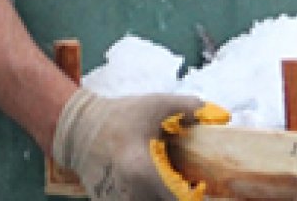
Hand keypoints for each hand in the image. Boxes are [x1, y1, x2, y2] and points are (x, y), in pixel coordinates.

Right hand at [53, 88, 202, 200]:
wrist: (78, 129)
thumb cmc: (120, 116)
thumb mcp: (155, 105)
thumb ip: (189, 107)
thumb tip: (218, 115)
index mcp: (141, 171)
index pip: (175, 200)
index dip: (192, 197)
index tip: (199, 188)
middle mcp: (127, 193)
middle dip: (175, 198)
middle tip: (186, 189)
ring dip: (160, 198)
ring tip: (169, 188)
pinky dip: (146, 199)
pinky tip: (153, 189)